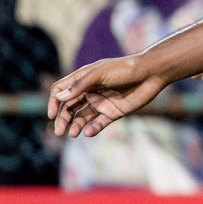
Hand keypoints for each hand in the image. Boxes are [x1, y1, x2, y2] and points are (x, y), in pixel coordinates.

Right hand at [49, 55, 167, 137]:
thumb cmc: (124, 69)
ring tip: (73, 133)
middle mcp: (90, 91)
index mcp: (84, 79)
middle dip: (63, 118)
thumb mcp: (99, 74)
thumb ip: (80, 86)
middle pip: (69, 107)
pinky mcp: (113, 112)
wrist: (151, 74)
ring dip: (75, 125)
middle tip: (59, 131)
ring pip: (82, 117)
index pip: (61, 91)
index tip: (51, 114)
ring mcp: (102, 102)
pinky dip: (92, 128)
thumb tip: (59, 98)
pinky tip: (88, 132)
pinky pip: (99, 123)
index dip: (53, 101)